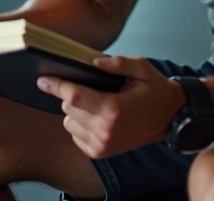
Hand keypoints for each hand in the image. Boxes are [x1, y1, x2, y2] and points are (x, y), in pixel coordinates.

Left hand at [37, 56, 186, 158]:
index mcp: (114, 109)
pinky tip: (96, 116)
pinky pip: (74, 134)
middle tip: (90, 88)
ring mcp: (102, 144)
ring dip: (75, 111)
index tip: (43, 79)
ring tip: (97, 103)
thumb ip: (116, 63)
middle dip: (72, 94)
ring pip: (68, 122)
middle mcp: (106, 130)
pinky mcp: (100, 152)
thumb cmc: (156, 91)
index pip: (74, 96)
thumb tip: (93, 62)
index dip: (56, 86)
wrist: (171, 117)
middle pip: (68, 108)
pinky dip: (80, 124)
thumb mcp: (142, 68)